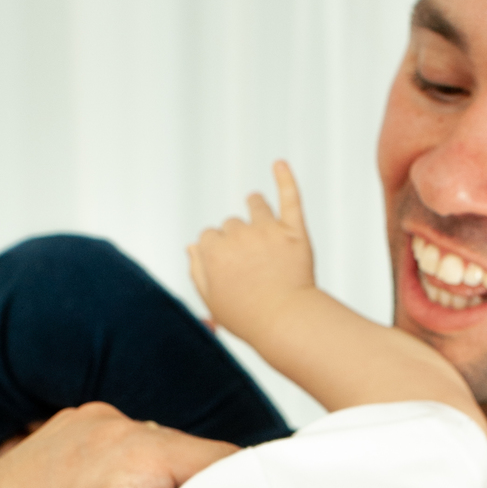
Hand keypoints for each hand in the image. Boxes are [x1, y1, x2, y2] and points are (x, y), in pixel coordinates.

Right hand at [188, 160, 315, 349]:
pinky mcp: (294, 231)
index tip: (228, 271)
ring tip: (262, 224)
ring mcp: (267, 231)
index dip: (218, 254)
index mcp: (213, 252)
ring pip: (256, 205)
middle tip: (251, 266)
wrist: (288, 324)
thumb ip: (198, 272)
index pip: (209, 238)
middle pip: (232, 224)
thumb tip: (192, 246)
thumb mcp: (213, 301)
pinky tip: (280, 164)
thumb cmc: (249, 318)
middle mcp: (238, 236)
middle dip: (238, 239)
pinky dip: (285, 178)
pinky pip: (289, 197)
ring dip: (256, 208)